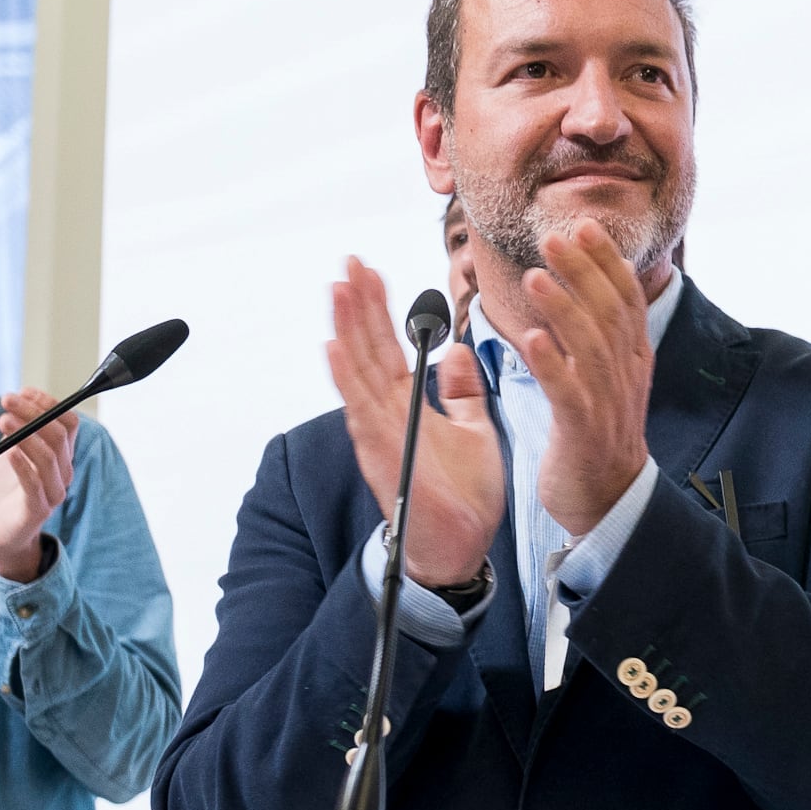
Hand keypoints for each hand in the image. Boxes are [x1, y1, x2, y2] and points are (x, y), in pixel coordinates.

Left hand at [0, 389, 75, 583]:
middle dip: (32, 412)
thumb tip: (18, 401)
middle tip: (6, 399)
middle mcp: (64, 474)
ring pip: (48, 456)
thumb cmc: (8, 492)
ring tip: (1, 419)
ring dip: (24, 433)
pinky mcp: (36, 510)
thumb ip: (20, 433)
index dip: (49, 404)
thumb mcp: (13, 454)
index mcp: (62, 458)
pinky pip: (33, 483)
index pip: (68, 423)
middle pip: (58, 435)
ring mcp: (53, 493)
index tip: (23, 390)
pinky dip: (22, 464)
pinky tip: (7, 451)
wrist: (3, 534)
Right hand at [327, 258, 502, 586]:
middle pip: (366, 349)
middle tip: (349, 261)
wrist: (463, 548)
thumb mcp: (475, 431)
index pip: (388, 346)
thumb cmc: (464, 495)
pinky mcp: (382, 454)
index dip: (378, 307)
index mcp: (407, 404)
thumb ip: (463, 393)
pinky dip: (347, 378)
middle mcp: (386, 413)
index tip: (370, 270)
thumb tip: (455, 353)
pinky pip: (360, 409)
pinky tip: (335, 347)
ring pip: (357, 371)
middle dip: (357, 305)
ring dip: (346, 329)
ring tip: (337, 289)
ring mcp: (380, 433)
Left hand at [518, 221, 654, 538]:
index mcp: (630, 358)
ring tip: (535, 276)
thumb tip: (591, 280)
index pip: (625, 297)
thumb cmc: (597, 434)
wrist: (609, 500)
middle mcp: (623, 374)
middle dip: (582, 271)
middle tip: (553, 235)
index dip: (606, 260)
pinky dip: (551, 364)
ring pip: (589, 346)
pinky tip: (531, 338)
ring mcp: (605, 403)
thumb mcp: (607, 376)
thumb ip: (599, 331)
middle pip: (608, 312)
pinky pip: (567, 392)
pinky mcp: (582, 432)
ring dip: (563, 308)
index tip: (583, 225)